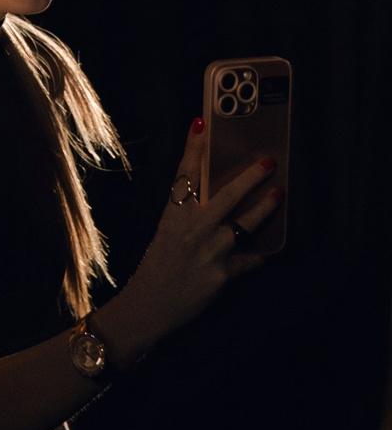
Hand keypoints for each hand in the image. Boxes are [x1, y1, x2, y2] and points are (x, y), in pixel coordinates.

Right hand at [102, 120, 279, 351]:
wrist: (151, 305)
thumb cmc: (155, 267)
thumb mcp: (165, 233)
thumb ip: (186, 217)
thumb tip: (206, 199)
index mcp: (173, 215)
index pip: (185, 174)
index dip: (193, 148)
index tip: (201, 124)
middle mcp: (193, 228)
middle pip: (227, 194)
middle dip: (250, 176)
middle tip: (268, 162)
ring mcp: (211, 250)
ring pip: (246, 223)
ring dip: (265, 208)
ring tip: (279, 195)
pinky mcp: (224, 274)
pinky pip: (249, 260)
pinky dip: (258, 257)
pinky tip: (267, 252)